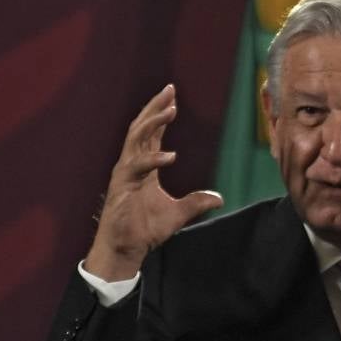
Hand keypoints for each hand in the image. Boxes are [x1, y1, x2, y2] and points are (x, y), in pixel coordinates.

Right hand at [84, 85, 223, 280]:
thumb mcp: (178, 214)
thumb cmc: (144, 230)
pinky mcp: (121, 186)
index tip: (173, 98)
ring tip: (170, 110)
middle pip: (141, 128)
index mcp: (144, 167)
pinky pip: (137, 167)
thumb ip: (196, 203)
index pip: (151, 134)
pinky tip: (170, 156)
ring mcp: (125, 173)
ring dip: (153, 123)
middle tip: (170, 90)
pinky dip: (153, 159)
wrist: (125, 249)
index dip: (160, 115)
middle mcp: (132, 165)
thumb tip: (219, 198)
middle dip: (155, 108)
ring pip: (136, 139)